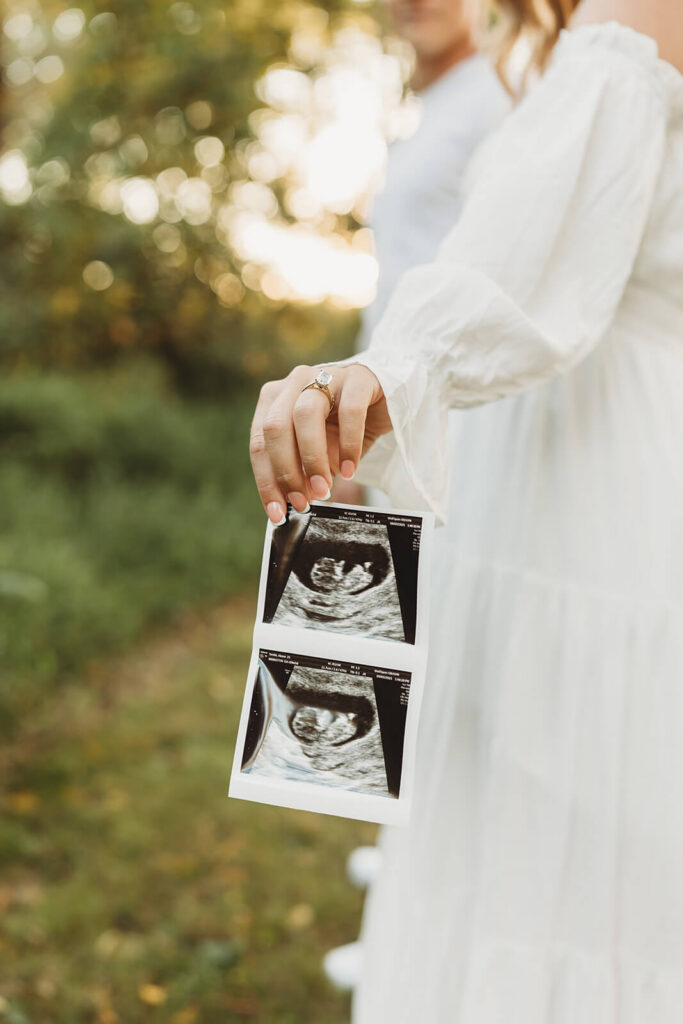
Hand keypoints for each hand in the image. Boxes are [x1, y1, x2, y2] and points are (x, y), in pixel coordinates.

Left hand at [249, 362, 390, 522]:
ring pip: (305, 415)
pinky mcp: (358, 377)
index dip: (267, 481)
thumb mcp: (317, 453)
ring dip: (312, 458)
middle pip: (276, 427)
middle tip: (302, 502)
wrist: (383, 402)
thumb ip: (301, 471)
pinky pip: (350, 411)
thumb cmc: (343, 428)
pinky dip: (349, 445)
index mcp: (275, 400)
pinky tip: (350, 469)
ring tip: (324, 488)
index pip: (260, 443)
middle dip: (286, 471)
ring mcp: (326, 375)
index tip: (278, 513)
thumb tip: (291, 502)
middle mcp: (295, 382)